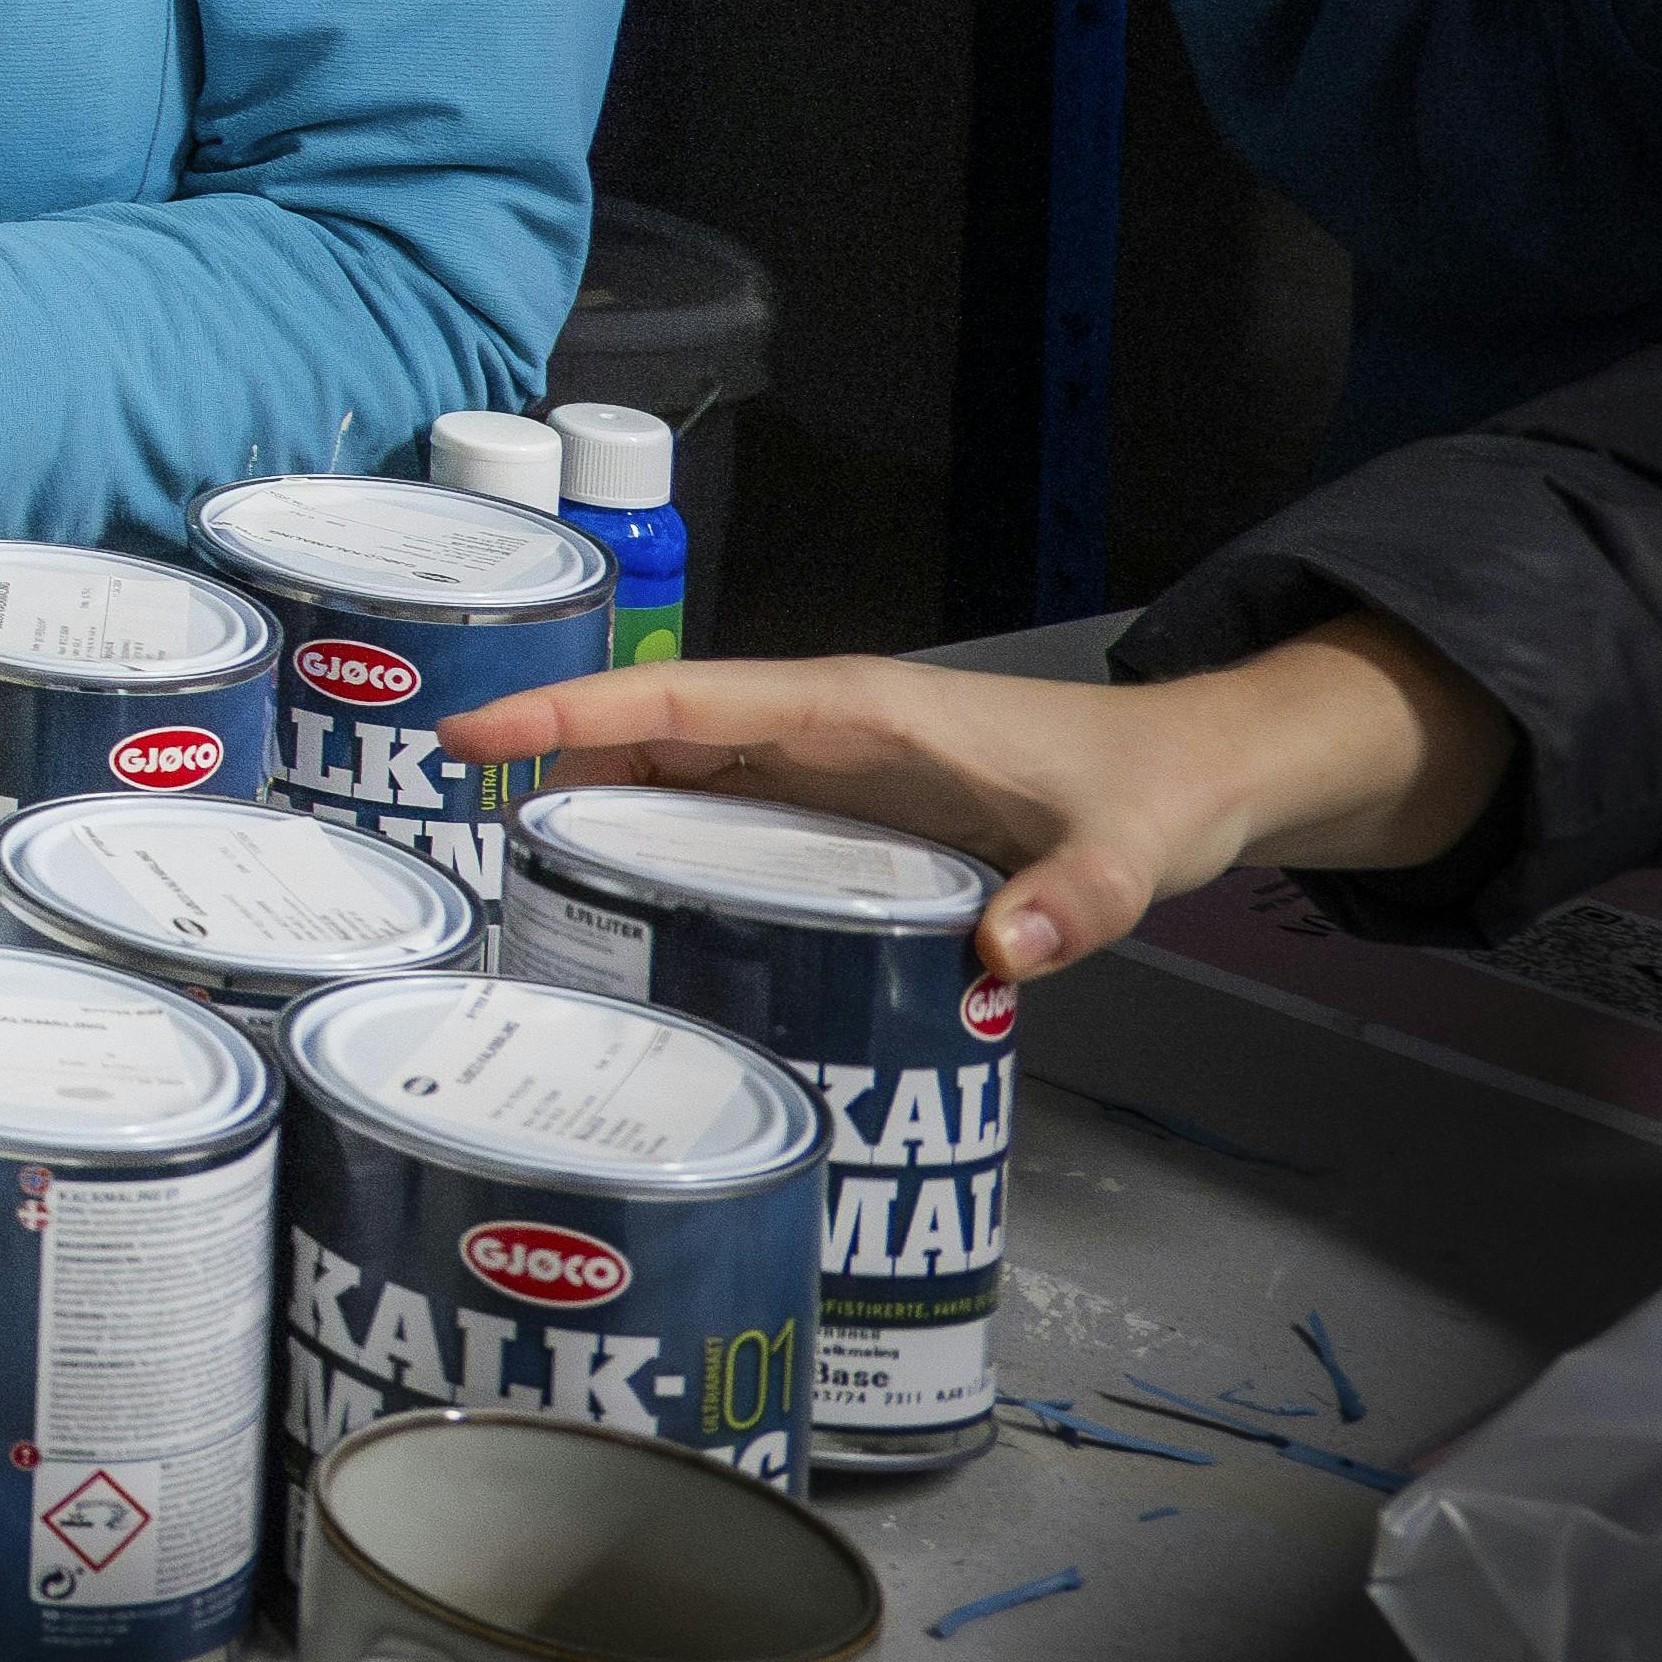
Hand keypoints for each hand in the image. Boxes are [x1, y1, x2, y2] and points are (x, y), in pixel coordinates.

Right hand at [441, 614, 1517, 983]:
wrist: (1196, 776)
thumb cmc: (1151, 789)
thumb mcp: (1131, 849)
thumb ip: (1080, 900)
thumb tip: (1006, 957)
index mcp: (852, 712)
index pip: (682, 703)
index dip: (571, 711)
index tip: (473, 732)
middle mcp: (816, 732)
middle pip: (648, 742)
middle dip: (547, 775)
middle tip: (466, 855)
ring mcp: (821, 773)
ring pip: (673, 784)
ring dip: (594, 819)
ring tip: (517, 896)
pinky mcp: (837, 814)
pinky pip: (719, 823)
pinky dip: (658, 854)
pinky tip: (626, 917)